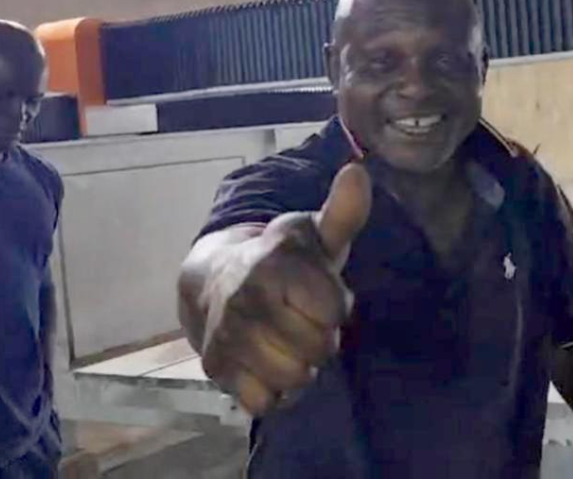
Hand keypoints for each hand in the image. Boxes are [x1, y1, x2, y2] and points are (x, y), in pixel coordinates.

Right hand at [198, 164, 371, 415]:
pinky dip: (274, 392)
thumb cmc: (282, 260)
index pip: (334, 311)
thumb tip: (358, 172)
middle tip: (305, 320)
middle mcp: (246, 299)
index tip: (321, 294)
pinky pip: (264, 402)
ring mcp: (227, 335)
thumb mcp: (315, 235)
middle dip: (322, 339)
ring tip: (289, 342)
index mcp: (276, 264)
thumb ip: (343, 212)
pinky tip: (269, 365)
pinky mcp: (215, 367)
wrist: (215, 278)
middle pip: (319, 349)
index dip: (337, 307)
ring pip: (294, 379)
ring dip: (301, 367)